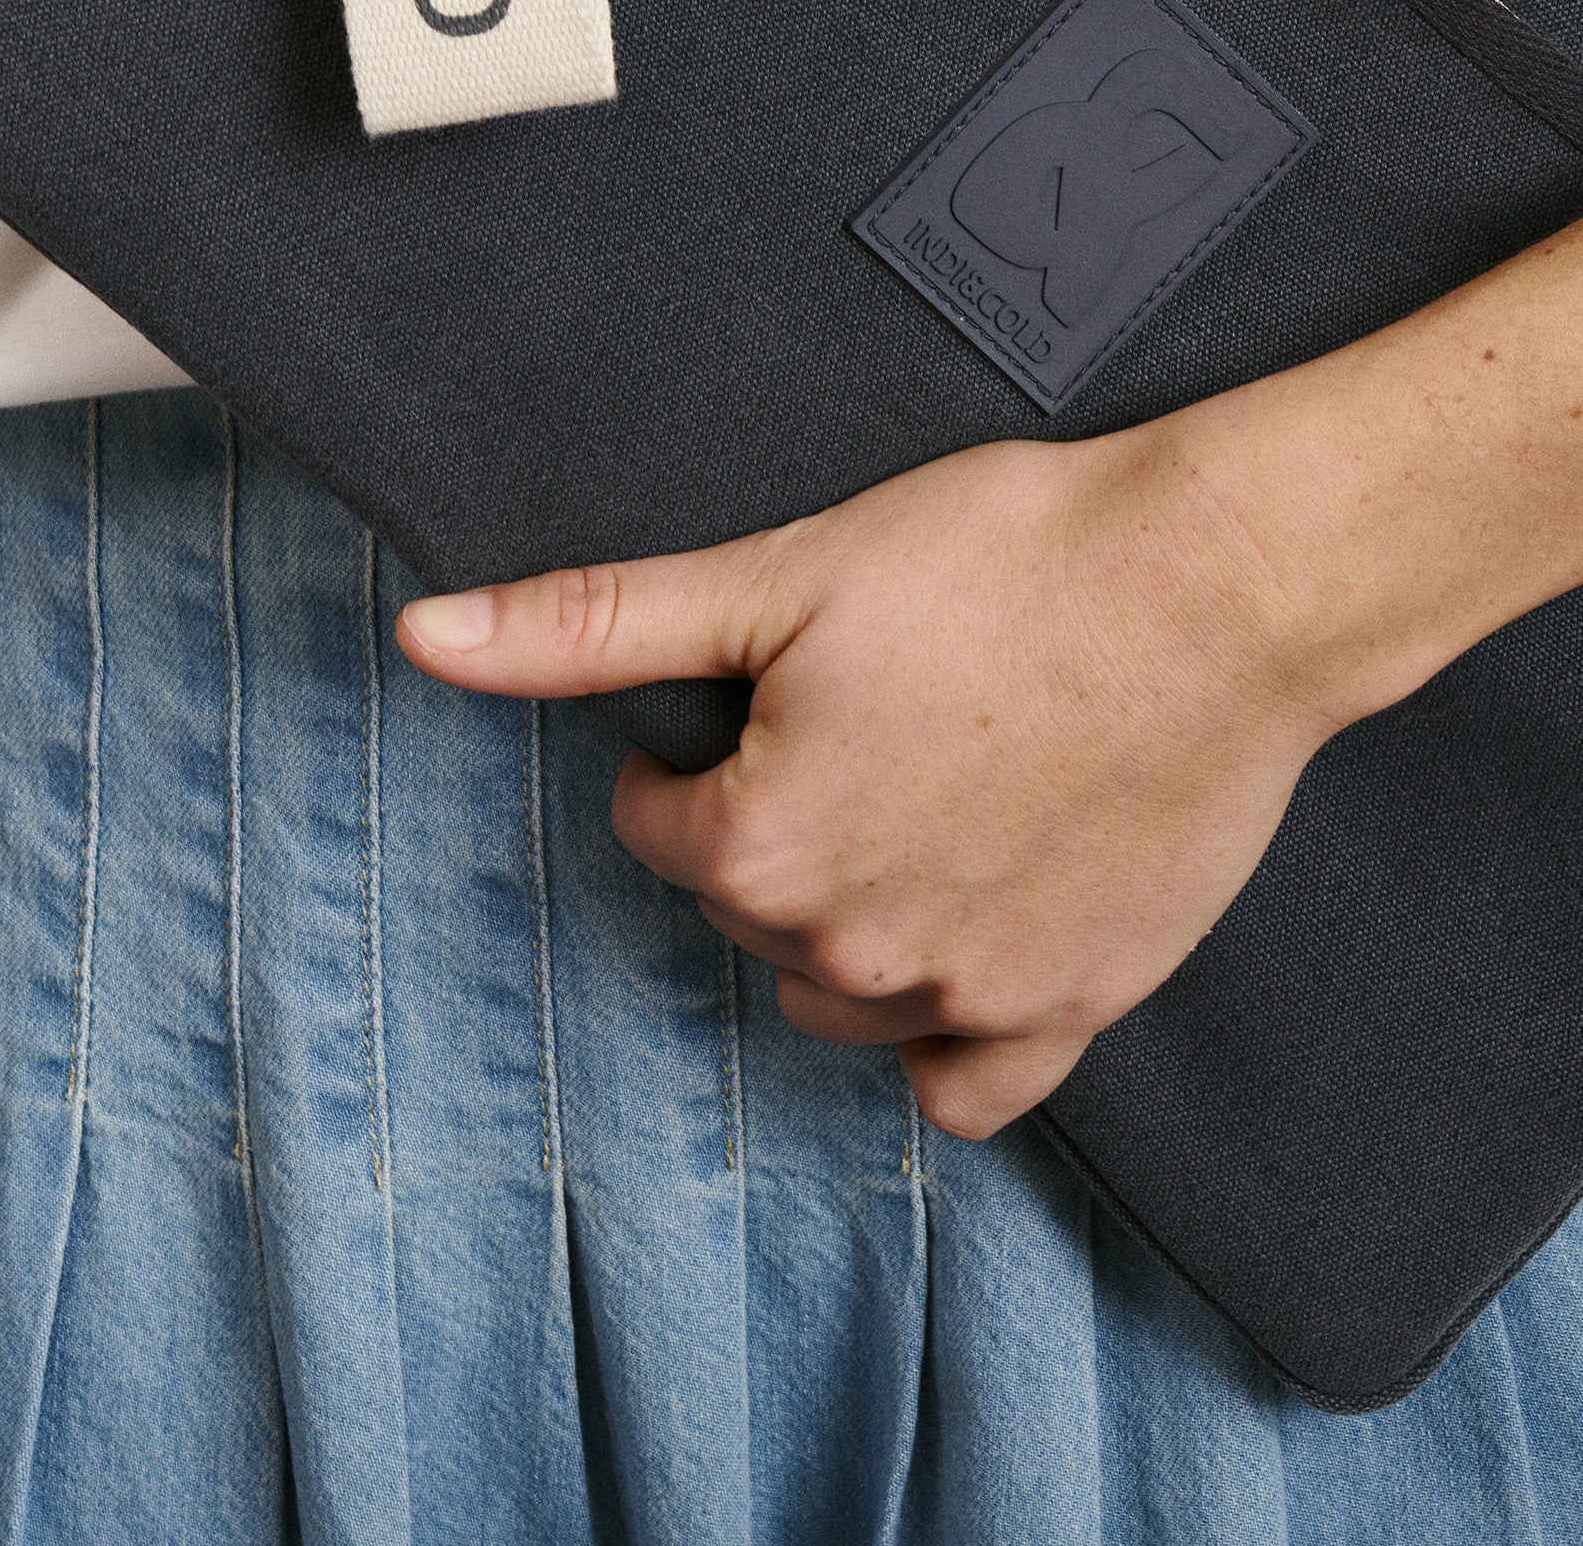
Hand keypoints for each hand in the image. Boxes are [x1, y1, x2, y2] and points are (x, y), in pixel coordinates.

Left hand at [399, 426, 1336, 1135]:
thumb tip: (421, 634)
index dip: (698, 747)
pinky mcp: (1077, 1007)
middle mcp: (855, 950)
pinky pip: (966, 1083)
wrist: (1221, 584)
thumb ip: (589, 626)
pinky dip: (944, 1032)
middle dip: (770, 824)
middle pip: (748, 908)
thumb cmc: (1005, 558)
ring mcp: (972, 994)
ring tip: (913, 798)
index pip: (658, 823)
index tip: (771, 683)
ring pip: (840, 997)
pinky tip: (960, 937)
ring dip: (842, 922)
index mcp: (763, 846)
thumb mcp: (774, 573)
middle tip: (856, 717)